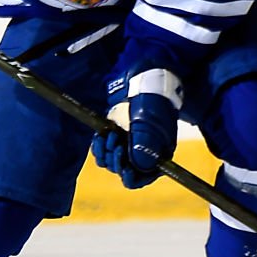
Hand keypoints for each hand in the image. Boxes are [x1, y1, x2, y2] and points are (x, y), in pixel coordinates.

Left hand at [92, 68, 181, 188]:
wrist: (142, 80)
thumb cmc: (151, 100)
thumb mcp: (149, 122)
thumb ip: (144, 144)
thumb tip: (137, 167)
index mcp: (157, 153)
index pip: (144, 177)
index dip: (133, 177)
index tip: (125, 169)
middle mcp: (142, 153)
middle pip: (125, 171)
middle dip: (116, 160)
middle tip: (115, 142)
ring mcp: (127, 145)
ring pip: (111, 162)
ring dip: (106, 153)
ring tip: (109, 136)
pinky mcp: (115, 136)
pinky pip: (102, 151)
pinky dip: (98, 147)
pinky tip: (99, 137)